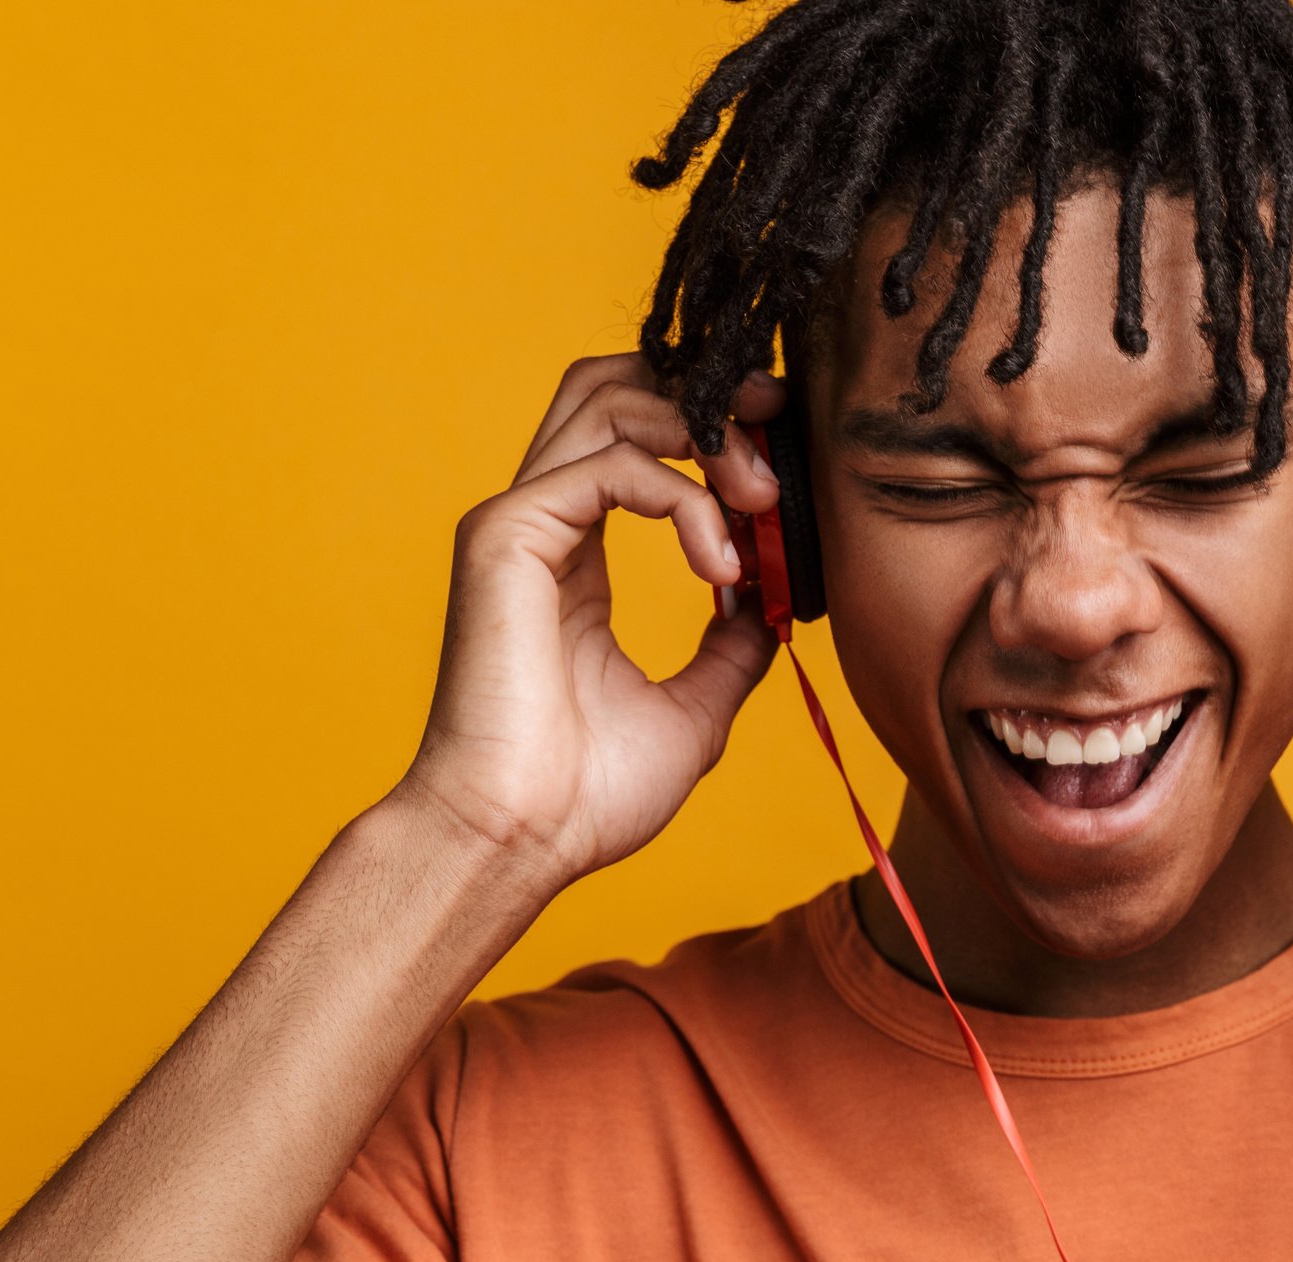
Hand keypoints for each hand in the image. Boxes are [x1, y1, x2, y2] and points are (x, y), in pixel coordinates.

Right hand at [387, 353, 786, 890]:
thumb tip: (771, 607)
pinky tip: (721, 564)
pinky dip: (683, 499)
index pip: (636, 437)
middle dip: (709, 393)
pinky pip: (610, 467)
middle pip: (615, 387)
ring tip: (762, 498)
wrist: (520, 843)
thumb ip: (731, 649)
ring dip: (706, 435)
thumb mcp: (694, 710)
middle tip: (780, 422)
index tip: (785, 455)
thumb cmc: (586, 796)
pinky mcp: (507, 537)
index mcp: (574, 556)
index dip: (713, 425)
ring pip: (610, 402)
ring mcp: (518, 523)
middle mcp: (542, 524)